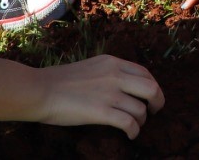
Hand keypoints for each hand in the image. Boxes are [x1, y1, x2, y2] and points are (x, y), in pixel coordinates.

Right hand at [32, 55, 163, 138]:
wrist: (40, 90)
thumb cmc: (59, 81)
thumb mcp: (90, 67)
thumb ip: (108, 72)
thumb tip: (123, 85)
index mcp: (112, 62)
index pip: (145, 72)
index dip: (153, 86)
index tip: (151, 97)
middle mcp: (115, 75)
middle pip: (151, 88)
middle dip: (158, 102)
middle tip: (154, 112)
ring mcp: (110, 93)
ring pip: (141, 109)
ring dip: (142, 120)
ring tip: (135, 125)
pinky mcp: (103, 112)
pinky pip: (129, 123)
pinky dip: (134, 131)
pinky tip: (130, 135)